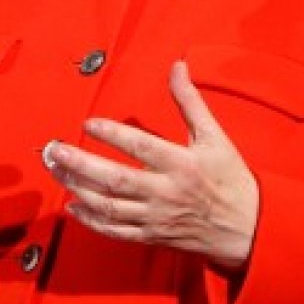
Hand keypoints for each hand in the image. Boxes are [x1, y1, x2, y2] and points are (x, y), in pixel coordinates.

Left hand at [40, 61, 258, 270]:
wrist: (249, 230)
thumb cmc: (231, 180)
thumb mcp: (215, 137)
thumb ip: (190, 102)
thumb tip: (177, 67)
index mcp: (182, 165)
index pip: (141, 147)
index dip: (112, 134)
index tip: (88, 122)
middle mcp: (166, 192)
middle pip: (116, 179)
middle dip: (81, 164)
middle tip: (54, 151)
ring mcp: (157, 217)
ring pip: (110, 206)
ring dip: (78, 188)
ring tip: (57, 170)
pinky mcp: (152, 236)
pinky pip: (116, 231)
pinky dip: (91, 220)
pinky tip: (73, 206)